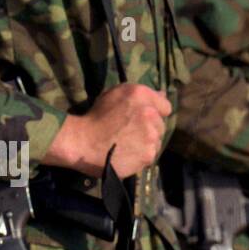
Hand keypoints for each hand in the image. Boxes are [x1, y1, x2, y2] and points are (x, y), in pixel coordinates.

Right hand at [45, 82, 171, 178]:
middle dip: (150, 127)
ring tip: (128, 144)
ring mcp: (151, 136)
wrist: (83, 142)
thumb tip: (162, 94)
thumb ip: (138, 94)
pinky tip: (128, 153)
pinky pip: (150, 154)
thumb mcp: (112, 95)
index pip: (165, 106)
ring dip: (146, 142)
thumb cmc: (95, 117)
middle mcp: (150, 114)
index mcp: (140, 95)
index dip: (154, 111)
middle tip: (132, 131)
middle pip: (161, 124)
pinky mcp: (148, 154)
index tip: (141, 117)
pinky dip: (141, 155)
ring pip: (157, 140)